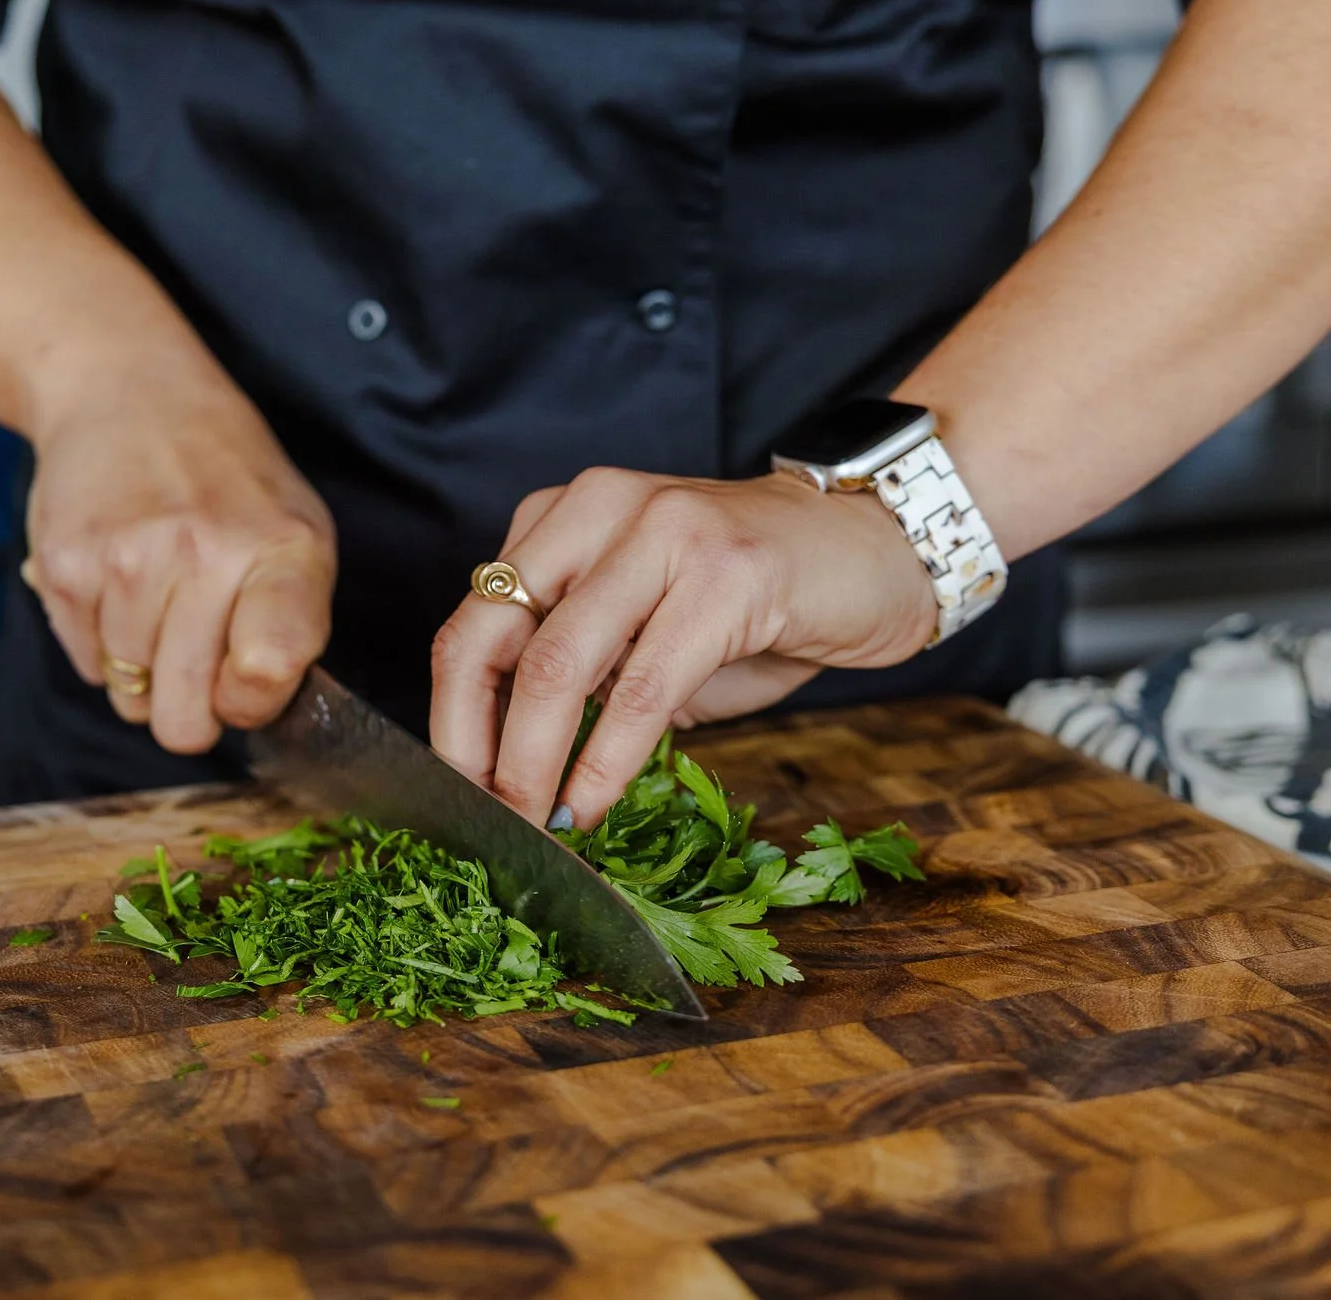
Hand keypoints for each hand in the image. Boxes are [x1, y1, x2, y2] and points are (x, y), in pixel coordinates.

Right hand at [21, 372, 335, 754]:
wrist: (128, 393)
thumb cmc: (225, 477)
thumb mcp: (294, 530)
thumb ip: (291, 624)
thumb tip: (253, 712)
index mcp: (282, 550)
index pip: (269, 673)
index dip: (252, 703)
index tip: (245, 680)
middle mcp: (205, 555)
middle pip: (186, 718)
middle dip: (190, 708)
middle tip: (195, 657)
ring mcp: (128, 562)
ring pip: (131, 697)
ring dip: (143, 669)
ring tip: (157, 599)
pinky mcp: (65, 567)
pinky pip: (87, 666)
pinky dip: (102, 644)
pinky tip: (119, 587)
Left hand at [430, 467, 935, 826]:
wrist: (878, 546)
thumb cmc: (759, 600)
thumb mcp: (647, 627)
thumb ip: (583, 670)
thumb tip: (511, 769)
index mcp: (567, 515)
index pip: (473, 621)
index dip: (452, 717)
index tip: (457, 792)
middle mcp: (602, 508)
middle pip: (492, 637)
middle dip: (477, 744)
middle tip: (486, 818)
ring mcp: (664, 533)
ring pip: (558, 665)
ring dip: (534, 762)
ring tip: (533, 823)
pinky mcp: (727, 575)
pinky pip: (643, 688)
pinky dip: (606, 762)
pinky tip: (591, 805)